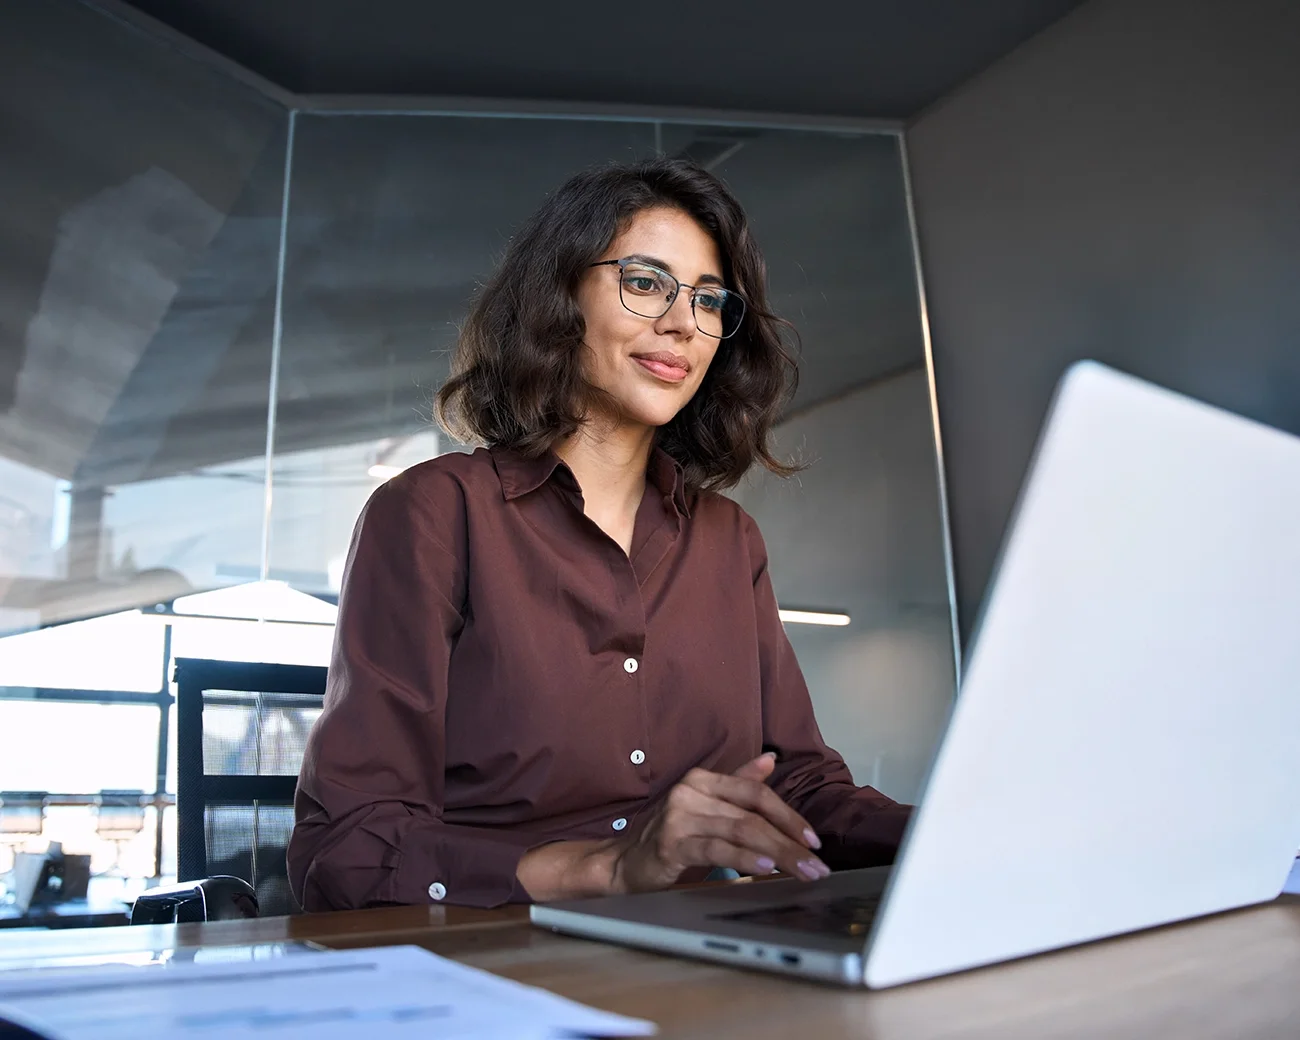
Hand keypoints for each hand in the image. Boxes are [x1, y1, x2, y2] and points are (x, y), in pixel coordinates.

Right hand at [608, 752, 829, 893]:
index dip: (788, 815)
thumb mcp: (706, 808)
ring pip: (741, 832)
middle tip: (817, 865)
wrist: (623, 863)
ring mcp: (680, 816)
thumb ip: (738, 784)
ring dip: (778, 854)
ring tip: (802, 871)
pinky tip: (765, 869)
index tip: (813, 840)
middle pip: (753, 815)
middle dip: (790, 842)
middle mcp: (691, 791)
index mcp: (702, 780)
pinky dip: (745, 859)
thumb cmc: (671, 836)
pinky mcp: (671, 844)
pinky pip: (717, 849)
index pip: (755, 792)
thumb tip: (770, 759)